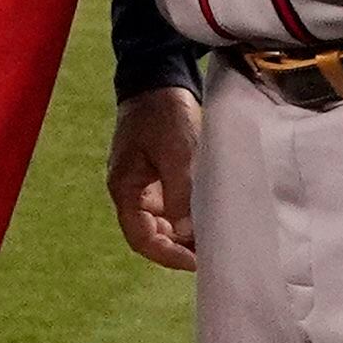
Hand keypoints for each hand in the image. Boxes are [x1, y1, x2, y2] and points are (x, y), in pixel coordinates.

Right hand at [107, 89, 201, 271]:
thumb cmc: (162, 114)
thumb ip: (180, 192)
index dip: (166, 255)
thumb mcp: (176, 151)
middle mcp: (134, 194)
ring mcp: (149, 187)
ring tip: (216, 241)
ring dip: (187, 235)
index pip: (141, 238)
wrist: (160, 81)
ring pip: (166, 225)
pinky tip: (212, 221)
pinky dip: (191, 218)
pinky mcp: (163, 179)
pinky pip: (175, 208)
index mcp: (126, 189)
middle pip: (153, 235)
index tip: (196, 262)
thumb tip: (186, 232)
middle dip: (180, 248)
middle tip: (213, 255)